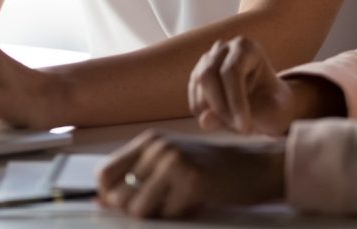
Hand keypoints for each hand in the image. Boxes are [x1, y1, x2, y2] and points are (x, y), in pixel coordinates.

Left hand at [98, 129, 284, 218]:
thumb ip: (139, 177)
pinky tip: (196, 201)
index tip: (126, 205)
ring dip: (157, 215)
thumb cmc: (214, 168)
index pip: (104, 174)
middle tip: (162, 205)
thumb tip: (99, 200)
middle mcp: (158, 147)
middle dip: (135, 211)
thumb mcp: (173, 163)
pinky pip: (168, 214)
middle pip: (118, 196)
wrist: (257, 164)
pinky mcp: (192, 180)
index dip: (110, 196)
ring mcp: (174, 161)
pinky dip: (180, 215)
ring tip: (178, 203)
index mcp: (149, 141)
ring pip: (139, 209)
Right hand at [188, 37, 296, 135]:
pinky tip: (218, 121)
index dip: (235, 101)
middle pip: (209, 75)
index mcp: (247, 48)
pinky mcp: (198, 73)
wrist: (267, 102)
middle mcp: (224, 48)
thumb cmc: (272, 103)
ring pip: (199, 83)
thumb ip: (239, 114)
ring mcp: (208, 58)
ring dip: (212, 110)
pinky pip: (193, 92)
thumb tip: (203, 120)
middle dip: (221, 107)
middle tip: (239, 129)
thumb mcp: (267, 111)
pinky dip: (202, 110)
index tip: (244, 128)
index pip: (232, 71)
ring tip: (234, 125)